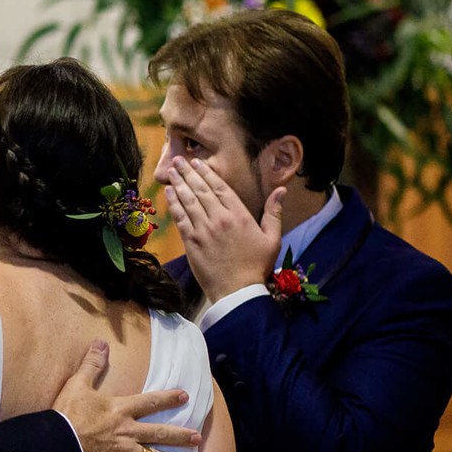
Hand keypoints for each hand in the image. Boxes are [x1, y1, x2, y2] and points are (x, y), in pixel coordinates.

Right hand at [51, 340, 198, 451]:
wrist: (56, 446)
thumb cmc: (66, 416)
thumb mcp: (77, 385)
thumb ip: (91, 365)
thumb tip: (101, 342)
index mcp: (121, 410)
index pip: (150, 402)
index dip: (169, 398)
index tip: (184, 396)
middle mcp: (129, 432)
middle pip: (160, 433)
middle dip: (180, 435)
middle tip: (196, 438)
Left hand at [166, 157, 284, 304]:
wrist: (238, 292)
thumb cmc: (257, 266)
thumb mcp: (272, 238)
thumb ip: (274, 212)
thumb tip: (282, 190)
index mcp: (239, 215)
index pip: (220, 188)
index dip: (207, 173)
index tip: (197, 162)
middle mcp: (219, 219)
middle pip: (201, 190)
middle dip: (188, 173)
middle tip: (178, 160)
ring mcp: (203, 230)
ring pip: (188, 201)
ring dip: (178, 184)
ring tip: (171, 171)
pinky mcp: (191, 242)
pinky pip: (180, 218)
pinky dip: (173, 204)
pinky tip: (168, 193)